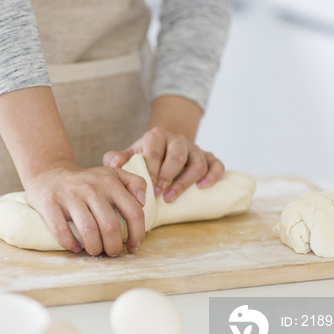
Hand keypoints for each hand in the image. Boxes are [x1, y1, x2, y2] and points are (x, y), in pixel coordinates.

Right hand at [24, 159, 146, 255]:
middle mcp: (91, 188)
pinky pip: (61, 231)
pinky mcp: (49, 204)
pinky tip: (75, 247)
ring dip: (94, 248)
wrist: (48, 172)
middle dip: (113, 247)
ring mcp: (69, 196)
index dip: (137, 234)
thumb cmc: (86, 181)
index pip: (133, 212)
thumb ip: (134, 183)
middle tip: (111, 252)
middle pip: (110, 227)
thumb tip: (144, 201)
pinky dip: (70, 244)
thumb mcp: (112, 174)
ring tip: (94, 251)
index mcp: (110, 182)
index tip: (133, 246)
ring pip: (88, 231)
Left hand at [102, 126, 223, 201]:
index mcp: (157, 136)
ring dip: (186, 181)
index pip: (155, 153)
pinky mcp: (209, 157)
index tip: (147, 189)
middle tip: (158, 195)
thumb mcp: (130, 155)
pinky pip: (217, 164)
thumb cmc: (145, 157)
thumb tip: (115, 163)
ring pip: (198, 162)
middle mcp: (178, 139)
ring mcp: (195, 148)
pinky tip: (203, 187)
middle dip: (168, 177)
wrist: (164, 147)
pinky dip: (213, 175)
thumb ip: (118, 158)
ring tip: (172, 197)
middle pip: (177, 156)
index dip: (151, 172)